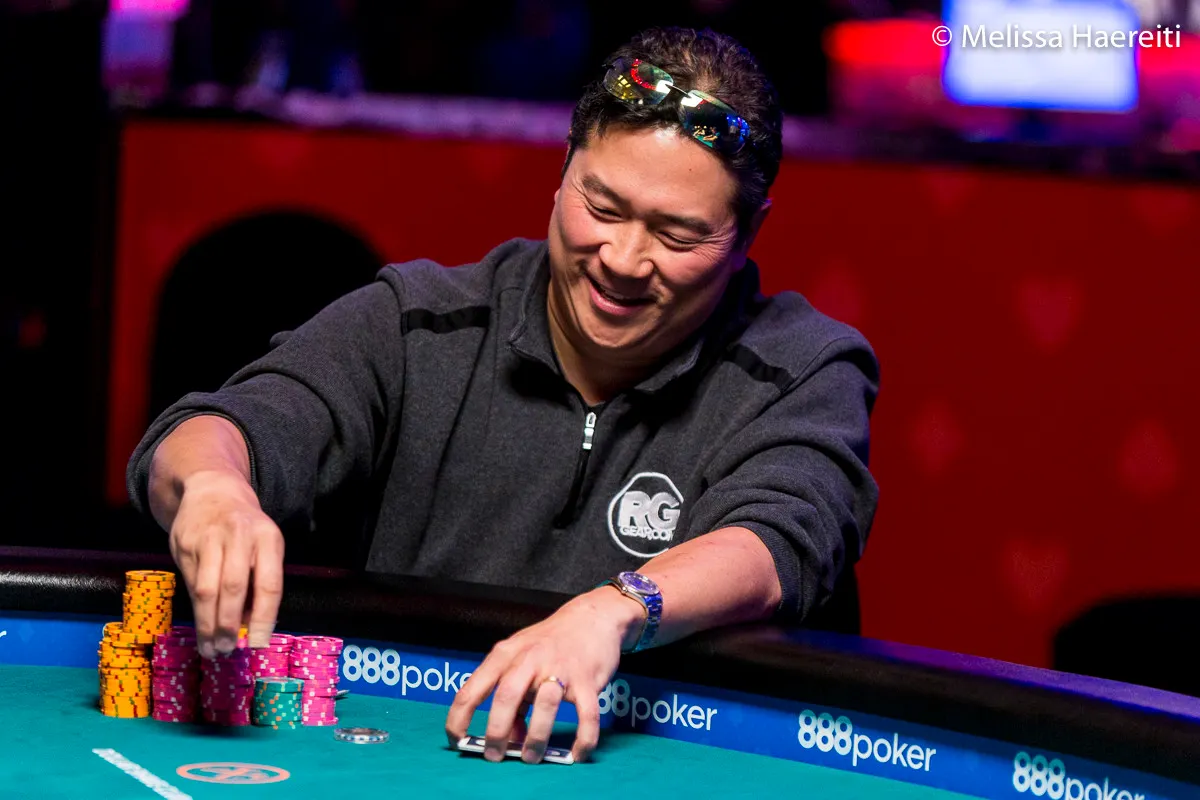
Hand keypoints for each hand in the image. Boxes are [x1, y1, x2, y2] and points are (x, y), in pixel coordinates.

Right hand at [168, 470, 284, 657]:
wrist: (211, 491)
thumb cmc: (245, 528)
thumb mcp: (263, 545)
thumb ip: (260, 580)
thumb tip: (253, 627)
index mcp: (268, 538)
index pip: (269, 584)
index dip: (264, 618)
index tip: (258, 644)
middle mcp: (239, 536)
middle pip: (234, 587)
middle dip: (229, 624)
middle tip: (227, 650)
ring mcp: (209, 538)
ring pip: (207, 589)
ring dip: (208, 624)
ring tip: (211, 647)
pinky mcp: (184, 544)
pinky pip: (191, 584)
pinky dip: (196, 609)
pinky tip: (200, 625)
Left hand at [445, 587, 644, 763]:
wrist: (592, 618)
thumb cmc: (550, 643)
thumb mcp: (521, 661)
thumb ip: (513, 699)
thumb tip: (510, 740)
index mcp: (506, 655)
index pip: (472, 689)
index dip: (458, 719)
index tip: (457, 741)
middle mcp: (530, 659)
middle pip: (506, 697)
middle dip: (496, 732)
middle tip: (494, 755)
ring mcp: (560, 669)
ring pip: (545, 707)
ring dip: (535, 739)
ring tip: (532, 756)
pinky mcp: (587, 681)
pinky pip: (586, 717)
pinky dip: (582, 741)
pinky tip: (576, 754)